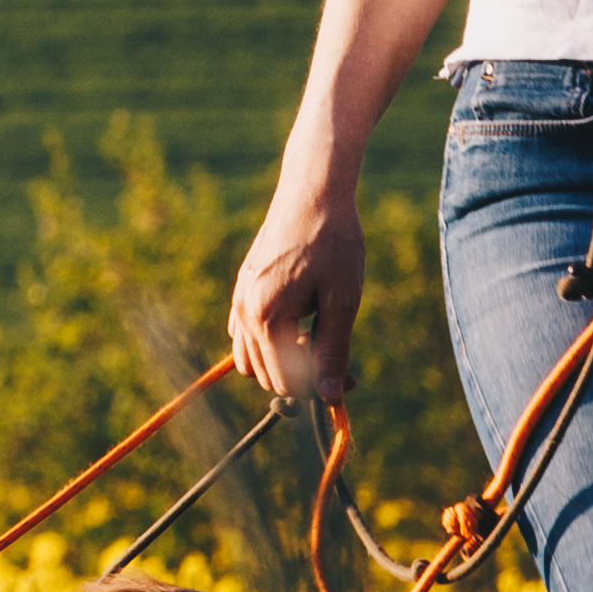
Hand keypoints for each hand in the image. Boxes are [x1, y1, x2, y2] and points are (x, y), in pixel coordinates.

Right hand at [227, 176, 366, 406]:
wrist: (312, 194)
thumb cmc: (332, 244)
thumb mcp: (342, 301)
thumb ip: (333, 351)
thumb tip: (329, 398)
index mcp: (267, 318)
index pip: (287, 381)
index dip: (322, 387)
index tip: (353, 377)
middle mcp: (243, 312)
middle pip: (267, 375)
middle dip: (304, 377)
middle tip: (343, 360)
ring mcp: (239, 300)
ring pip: (250, 360)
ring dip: (284, 362)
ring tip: (319, 339)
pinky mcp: (242, 289)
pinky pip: (244, 336)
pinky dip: (269, 344)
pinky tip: (300, 325)